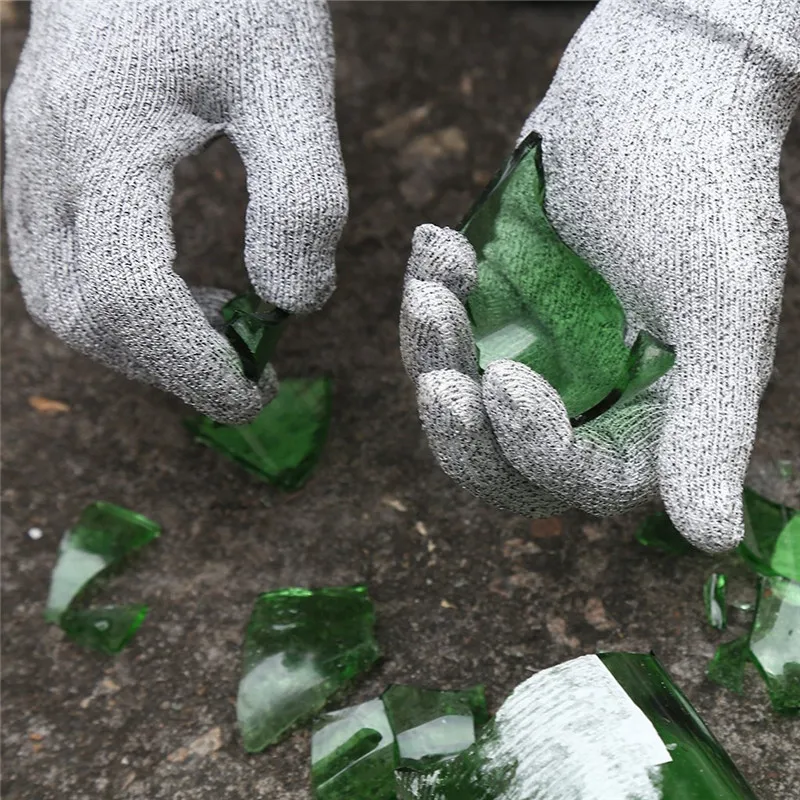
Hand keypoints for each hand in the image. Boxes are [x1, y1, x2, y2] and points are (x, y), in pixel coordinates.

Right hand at [4, 0, 346, 422]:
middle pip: (84, 316)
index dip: (191, 366)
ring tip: (222, 335)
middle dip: (168, 368)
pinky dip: (120, 310)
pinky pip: (60, 267)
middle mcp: (44, 158)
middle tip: (248, 375)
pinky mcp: (40, 164)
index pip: (128, 298)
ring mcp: (28, 161)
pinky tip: (184, 297)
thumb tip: (293, 302)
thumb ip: (300, 196)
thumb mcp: (291, 81)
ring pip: (62, 301)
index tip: (256, 392)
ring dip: (142, 346)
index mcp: (102, 138)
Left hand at [400, 0, 798, 551]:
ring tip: (434, 281)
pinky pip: (440, 328)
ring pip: (458, 393)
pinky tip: (439, 245)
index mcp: (648, 413)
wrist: (652, 80)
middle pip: (500, 460)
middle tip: (437, 376)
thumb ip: (709, 424)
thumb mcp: (720, 307)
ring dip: (432, 346)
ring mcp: (532, 348)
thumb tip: (712, 537)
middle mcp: (585, 394)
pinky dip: (430, 292)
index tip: (501, 383)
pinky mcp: (493, 304)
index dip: (534, 450)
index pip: (580, 477)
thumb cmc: (701, 184)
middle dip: (460, 425)